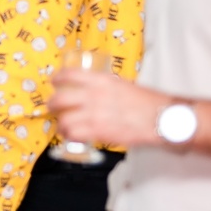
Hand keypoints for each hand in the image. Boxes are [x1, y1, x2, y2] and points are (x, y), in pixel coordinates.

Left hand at [48, 69, 164, 147]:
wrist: (159, 118)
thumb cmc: (145, 102)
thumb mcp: (122, 85)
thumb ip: (105, 87)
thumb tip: (93, 91)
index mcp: (100, 80)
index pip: (69, 75)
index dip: (57, 78)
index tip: (55, 82)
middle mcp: (93, 95)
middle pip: (59, 99)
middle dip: (52, 104)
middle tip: (53, 107)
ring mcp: (94, 114)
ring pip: (63, 120)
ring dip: (60, 124)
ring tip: (63, 127)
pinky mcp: (98, 132)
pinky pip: (74, 134)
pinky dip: (70, 136)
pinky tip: (72, 136)